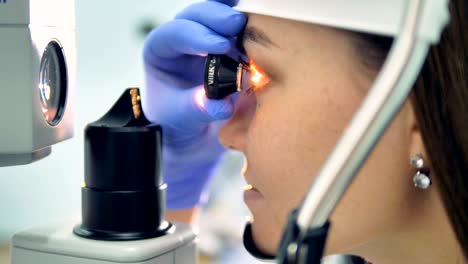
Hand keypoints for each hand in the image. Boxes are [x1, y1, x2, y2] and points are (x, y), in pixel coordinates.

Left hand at [143, 0, 246, 208]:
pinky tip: (256, 15)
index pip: (174, 34)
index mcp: (161, 52)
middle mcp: (183, 39)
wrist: (194, 130)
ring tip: (251, 28)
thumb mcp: (182, 118)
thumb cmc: (179, 121)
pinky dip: (246, 19)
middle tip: (236, 25)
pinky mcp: (230, 43)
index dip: (197, 36)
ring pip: (218, 14)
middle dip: (216, 18)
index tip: (220, 46)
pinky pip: (236, 26)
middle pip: (196, 16)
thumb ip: (197, 109)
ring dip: (235, 19)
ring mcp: (208, 38)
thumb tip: (222, 104)